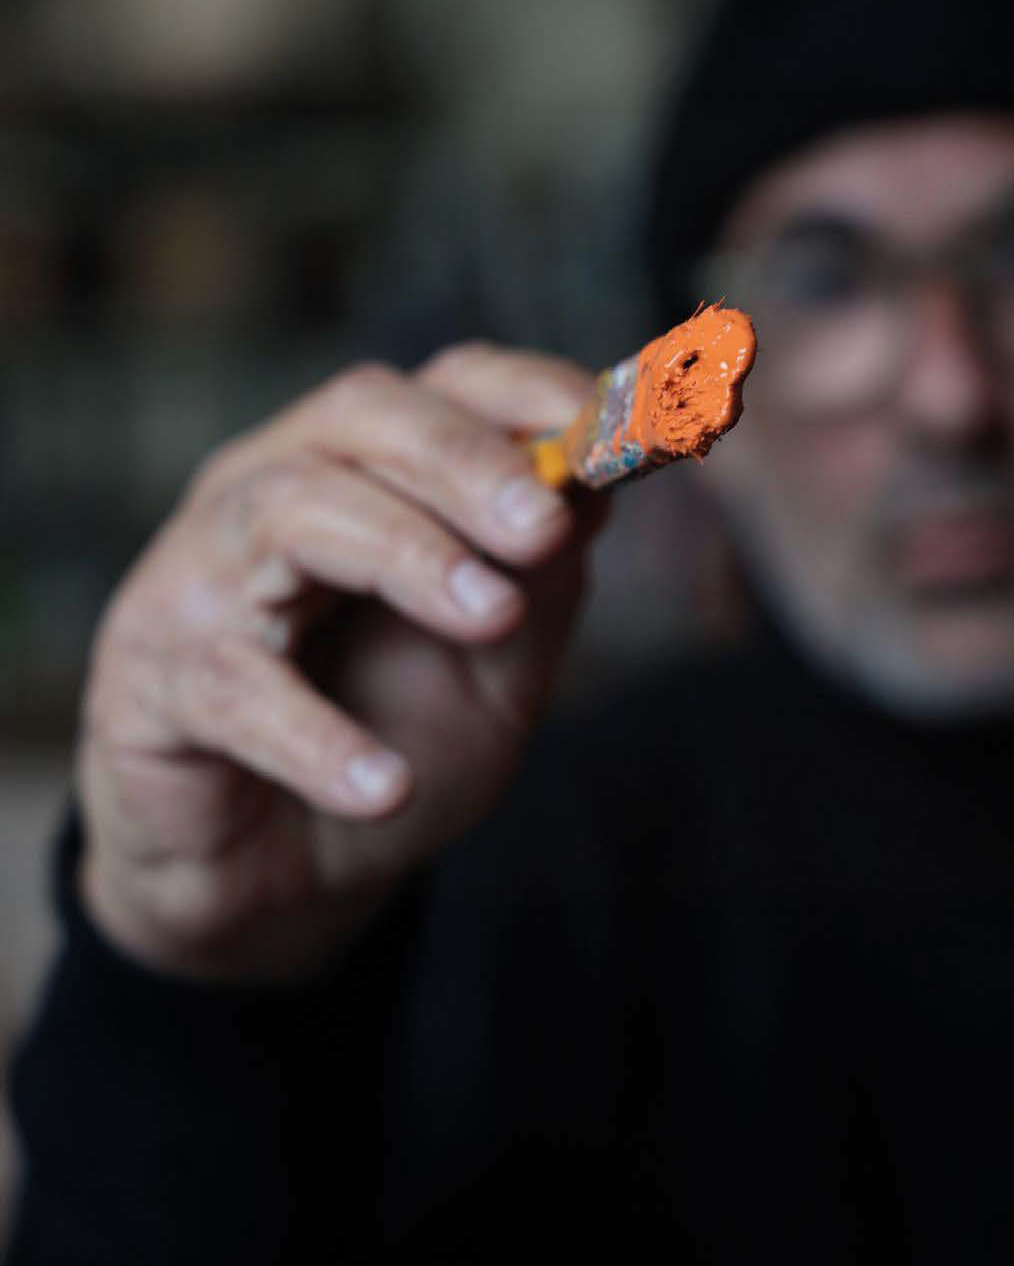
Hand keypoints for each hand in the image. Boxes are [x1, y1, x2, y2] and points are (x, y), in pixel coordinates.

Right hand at [77, 345, 605, 981]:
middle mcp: (270, 491)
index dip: (524, 392)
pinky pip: (234, 688)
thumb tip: (598, 484)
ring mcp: (198, 576)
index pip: (438, 387)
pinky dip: (317, 736)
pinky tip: (387, 786)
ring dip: (405, 553)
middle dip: (465, 462)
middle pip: (361, 419)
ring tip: (489, 612)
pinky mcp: (150, 682)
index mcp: (363, 470)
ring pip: (290, 510)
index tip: (609, 429)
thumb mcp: (495, 663)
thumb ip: (537, 579)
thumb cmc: (391, 738)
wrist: (284, 878)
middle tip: (545, 527)